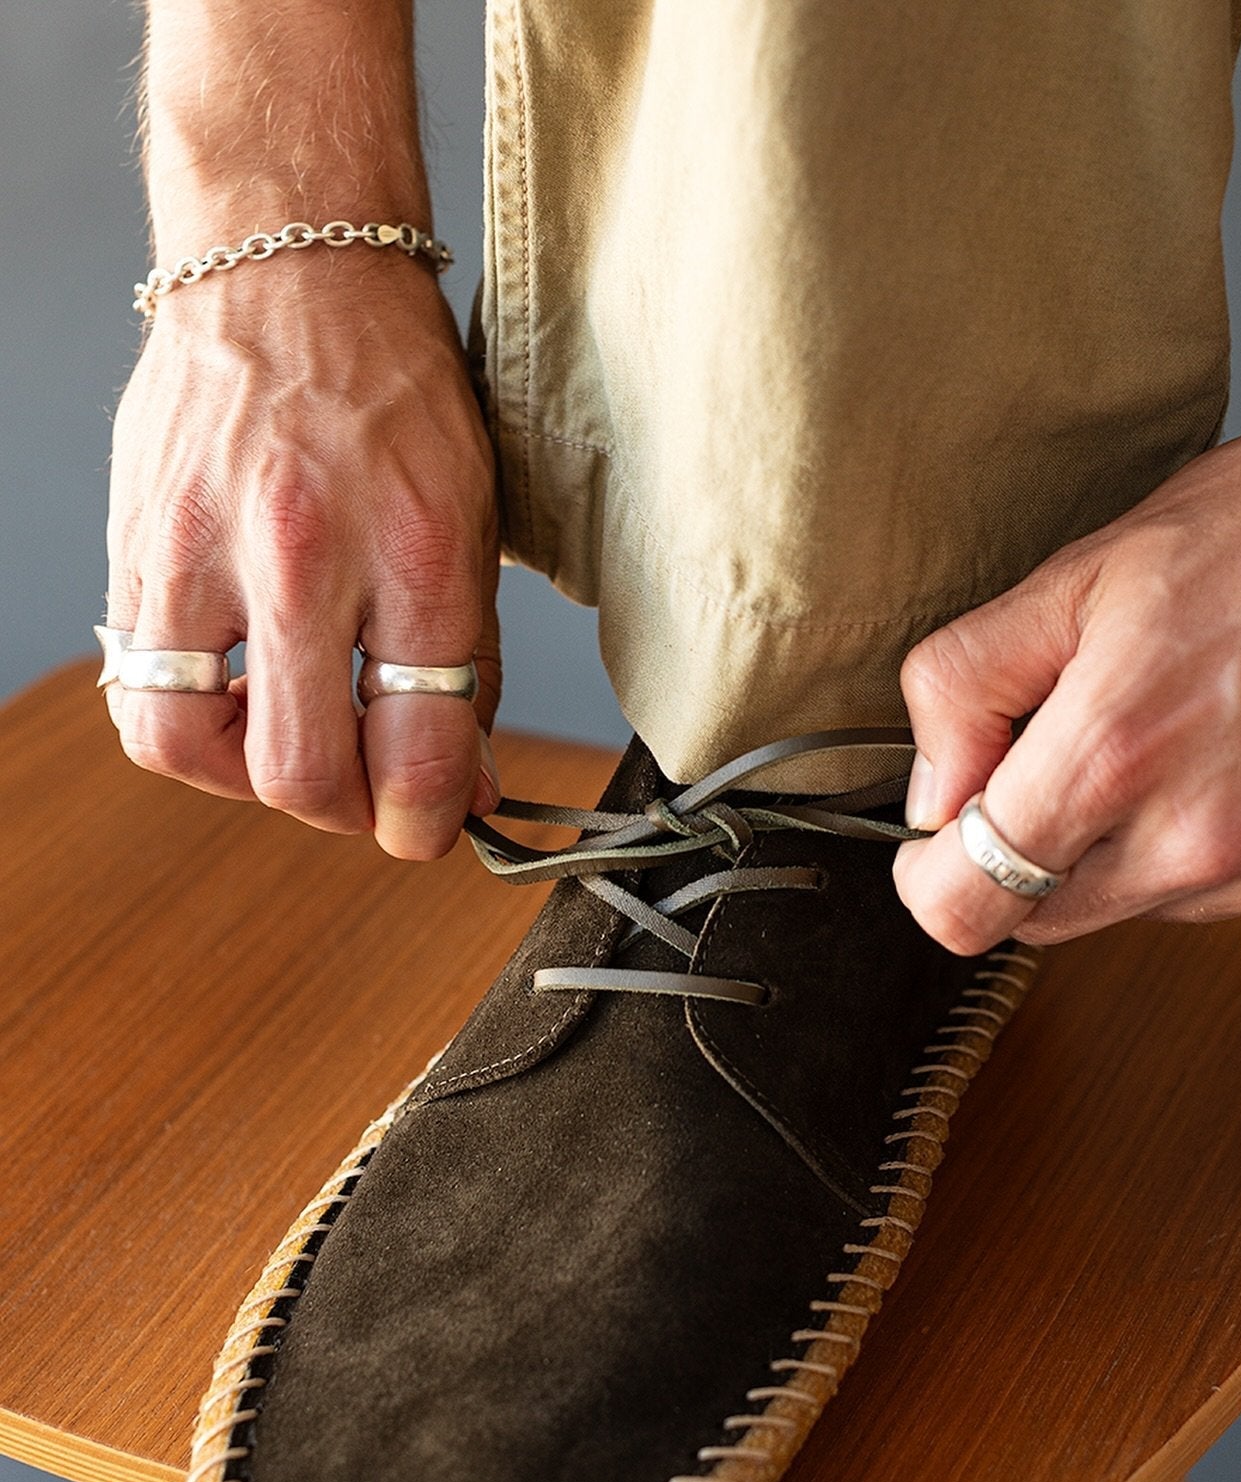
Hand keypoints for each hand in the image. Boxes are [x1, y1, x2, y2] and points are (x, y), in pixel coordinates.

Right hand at [105, 252, 500, 859]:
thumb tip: (467, 781)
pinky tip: (233, 694)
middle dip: (347, 814)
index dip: (431, 820)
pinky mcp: (137, 547)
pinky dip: (189, 721)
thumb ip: (469, 660)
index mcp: (416, 548)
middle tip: (368, 791)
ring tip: (288, 741)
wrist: (290, 269)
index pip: (420, 746)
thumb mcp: (474, 517)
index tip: (433, 825)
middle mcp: (305, 554)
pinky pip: (139, 688)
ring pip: (193, 745)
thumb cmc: (392, 388)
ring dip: (248, 778)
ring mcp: (204, 550)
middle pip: (301, 772)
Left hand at [893, 341, 1240, 952]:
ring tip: (1184, 730)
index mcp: (1116, 756)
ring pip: (1138, 907)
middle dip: (1031, 848)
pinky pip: (1232, 896)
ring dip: (1127, 845)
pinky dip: (1217, 844)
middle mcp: (1200, 839)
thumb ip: (968, 683)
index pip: (965, 909)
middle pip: (1043, 917)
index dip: (933, 875)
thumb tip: (928, 794)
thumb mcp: (1084, 570)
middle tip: (1075, 746)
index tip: (944, 832)